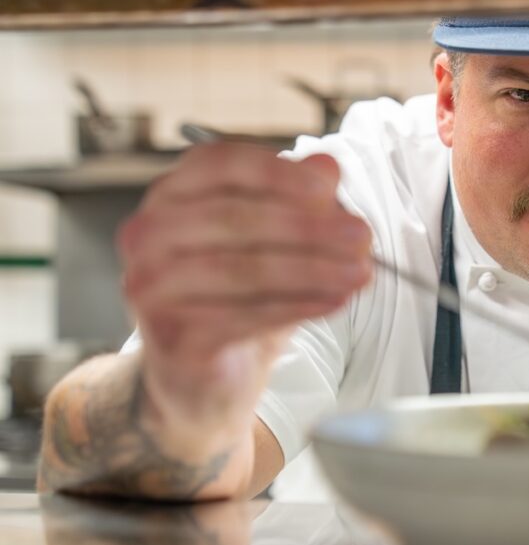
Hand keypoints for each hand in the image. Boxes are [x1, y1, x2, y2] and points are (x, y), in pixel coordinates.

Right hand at [117, 142, 371, 437]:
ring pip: (243, 269)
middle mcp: (149, 233)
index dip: (277, 174)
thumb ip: (299, 203)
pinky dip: (297, 307)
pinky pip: (244, 315)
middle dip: (310, 228)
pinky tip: (335, 302)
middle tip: (362, 236)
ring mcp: (151, 285)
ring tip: (360, 273)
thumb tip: (330, 166)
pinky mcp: (170, 334)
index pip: (221, 164)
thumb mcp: (275, 244)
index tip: (328, 189)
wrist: (201, 379)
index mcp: (173, 194)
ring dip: (312, 269)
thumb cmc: (237, 299)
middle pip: (236, 219)